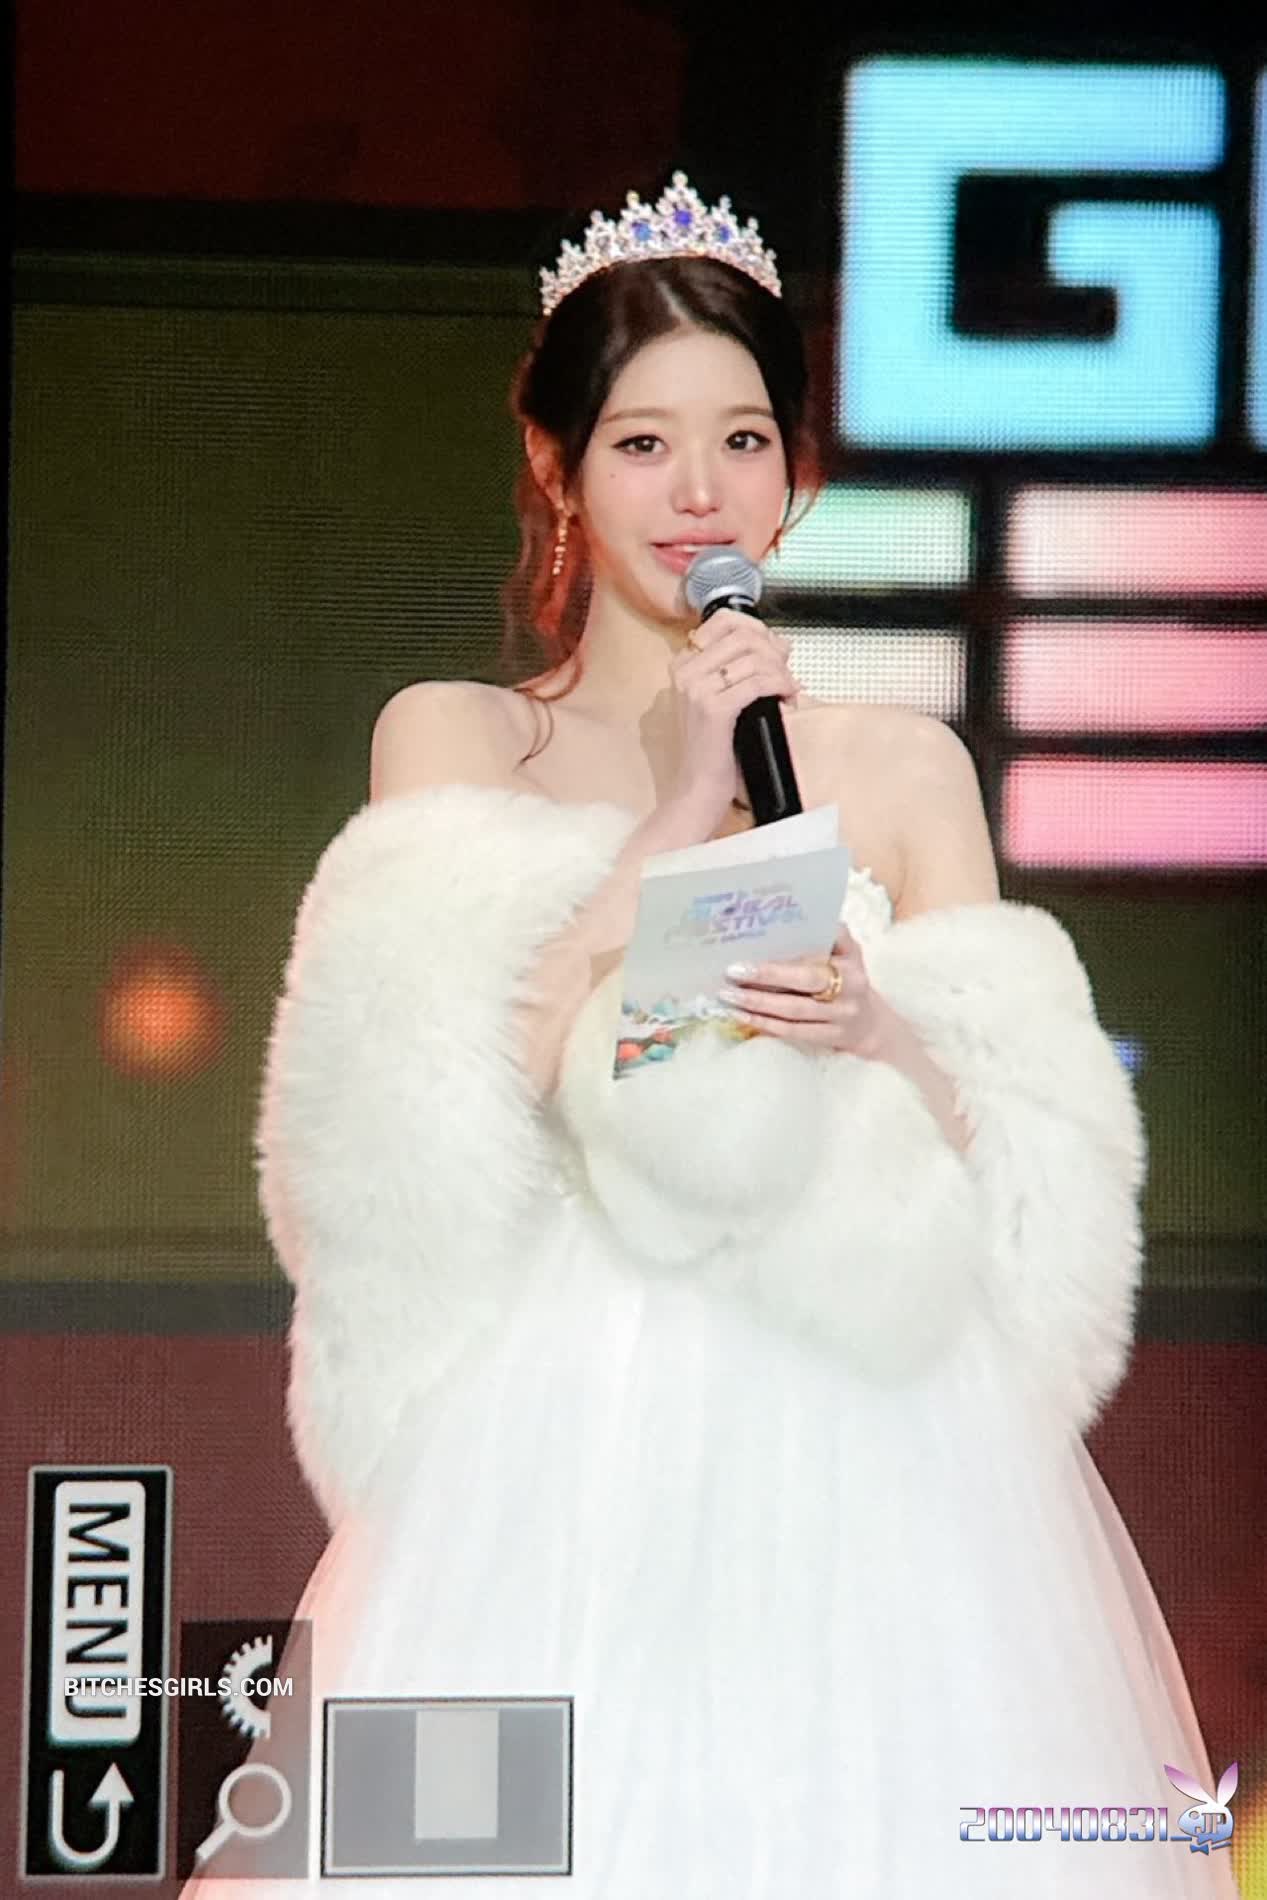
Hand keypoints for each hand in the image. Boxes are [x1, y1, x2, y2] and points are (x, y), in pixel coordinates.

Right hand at [660, 610, 799, 838]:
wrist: (698, 789)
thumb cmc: (713, 749)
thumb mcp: (725, 700)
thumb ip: (746, 668)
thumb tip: (781, 643)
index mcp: (683, 666)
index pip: (724, 621)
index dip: (758, 629)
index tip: (775, 650)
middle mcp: (686, 672)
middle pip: (743, 636)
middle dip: (774, 651)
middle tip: (786, 672)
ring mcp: (697, 689)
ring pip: (754, 658)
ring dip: (781, 672)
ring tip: (788, 690)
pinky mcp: (714, 709)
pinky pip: (758, 683)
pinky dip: (780, 686)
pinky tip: (787, 697)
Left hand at [715, 921, 880, 1054]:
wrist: (870, 1024)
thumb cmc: (847, 979)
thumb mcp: (848, 952)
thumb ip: (831, 934)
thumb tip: (794, 917)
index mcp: (851, 961)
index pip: (817, 955)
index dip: (786, 957)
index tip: (752, 951)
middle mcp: (850, 988)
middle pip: (805, 982)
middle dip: (766, 976)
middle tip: (733, 972)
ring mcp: (841, 1016)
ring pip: (794, 1010)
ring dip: (758, 1003)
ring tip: (729, 995)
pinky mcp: (830, 1038)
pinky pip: (793, 1032)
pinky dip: (765, 1024)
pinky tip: (742, 1016)